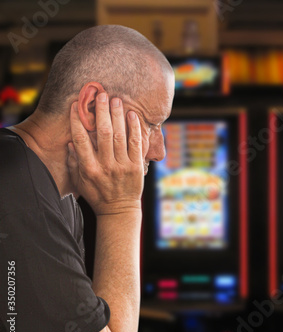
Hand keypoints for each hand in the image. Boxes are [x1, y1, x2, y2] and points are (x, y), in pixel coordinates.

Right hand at [67, 92, 143, 215]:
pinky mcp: (137, 167)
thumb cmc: (97, 195)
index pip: (81, 140)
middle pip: (103, 134)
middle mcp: (106, 166)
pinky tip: (132, 115)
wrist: (119, 210)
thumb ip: (74, 163)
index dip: (77, 121)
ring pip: (120, 136)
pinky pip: (136, 144)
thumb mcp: (80, 182)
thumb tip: (69, 142)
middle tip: (101, 94)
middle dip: (101, 112)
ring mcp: (123, 166)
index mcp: (89, 169)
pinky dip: (134, 128)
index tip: (76, 105)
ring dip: (118, 116)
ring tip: (116, 100)